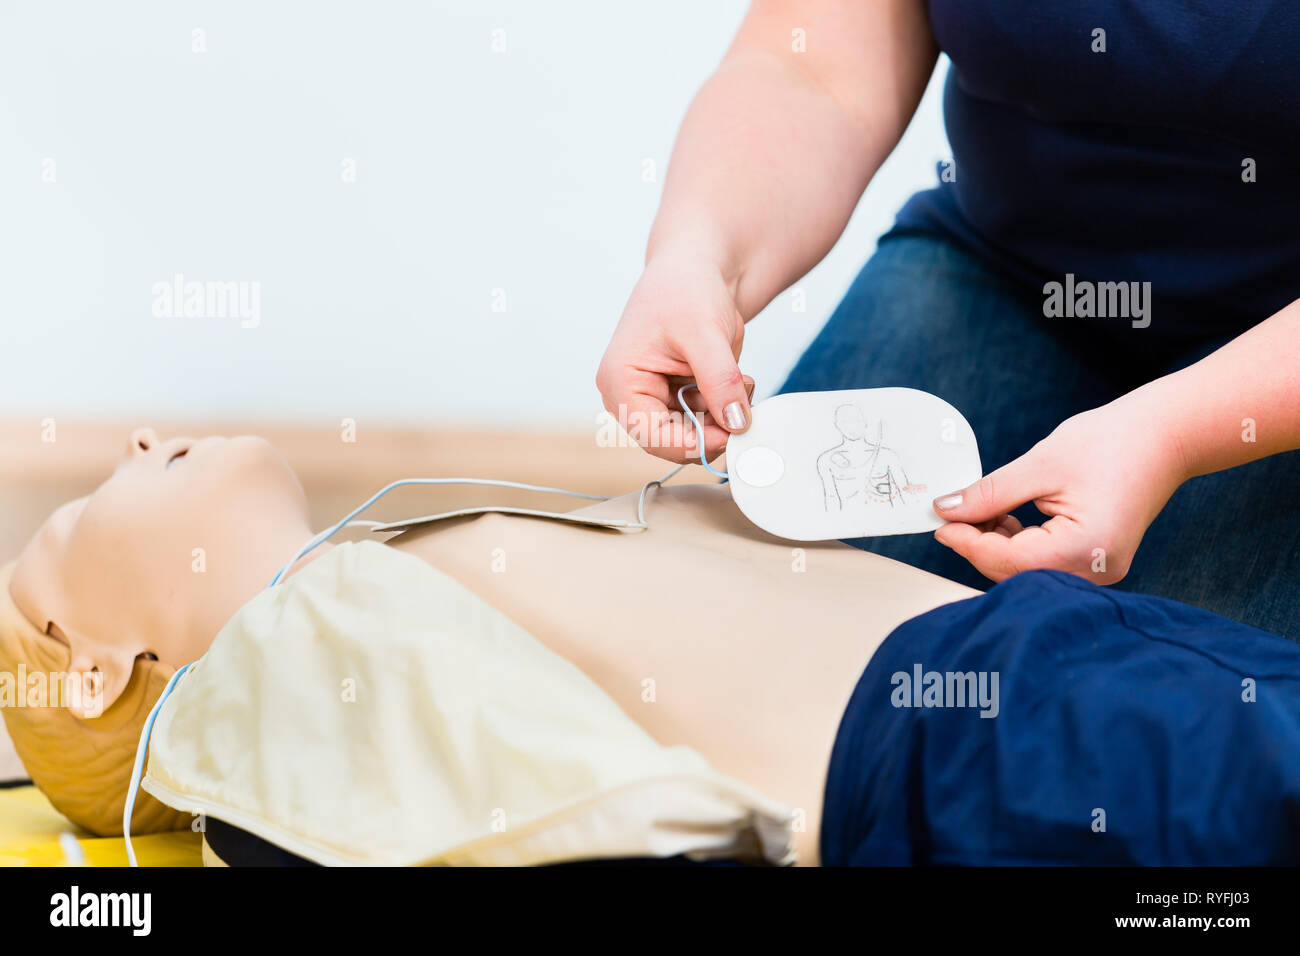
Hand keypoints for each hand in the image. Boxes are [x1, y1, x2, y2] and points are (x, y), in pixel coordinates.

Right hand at [596, 251, 753, 463]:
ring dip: (723, 418)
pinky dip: (727, 409)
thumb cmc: (684, 287)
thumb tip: (737, 423)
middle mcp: (631, 396)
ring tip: (744, 383)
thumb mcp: (705, 333)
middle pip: (671, 441)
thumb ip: (720, 381)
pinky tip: (739, 382)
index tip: (731, 432)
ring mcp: (656, 398)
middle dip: (711, 430)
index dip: (693, 442)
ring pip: (693, 435)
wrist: (697, 266)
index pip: (651, 434)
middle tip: (745, 411)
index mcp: (619, 381)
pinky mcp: (679, 397)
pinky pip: (705, 421)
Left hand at [931, 396, 1188, 583]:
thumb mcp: (1039, 465)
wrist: (1167, 435)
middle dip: (978, 545)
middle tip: (951, 515)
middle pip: (1016, 572)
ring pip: (1027, 570)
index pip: (1008, 560)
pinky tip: (1006, 516)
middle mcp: (1095, 571)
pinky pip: (1044, 562)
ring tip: (983, 508)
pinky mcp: (1096, 561)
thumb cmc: (1113, 442)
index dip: (967, 543)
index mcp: (1084, 549)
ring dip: (997, 544)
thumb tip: (947, 509)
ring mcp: (1099, 570)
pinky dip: (1018, 543)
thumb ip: (989, 493)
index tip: (938, 523)